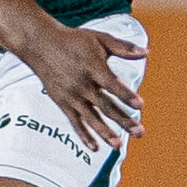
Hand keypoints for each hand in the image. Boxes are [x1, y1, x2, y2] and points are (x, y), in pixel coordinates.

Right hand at [20, 22, 145, 150]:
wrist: (40, 44)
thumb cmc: (73, 40)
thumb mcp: (99, 38)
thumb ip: (123, 47)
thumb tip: (146, 53)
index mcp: (93, 67)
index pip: (112, 84)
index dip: (126, 95)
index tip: (139, 105)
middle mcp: (82, 84)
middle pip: (105, 105)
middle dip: (123, 120)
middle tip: (139, 132)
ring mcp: (72, 96)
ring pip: (91, 118)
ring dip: (105, 133)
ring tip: (118, 145)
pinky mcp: (63, 103)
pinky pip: (75, 123)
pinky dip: (84, 136)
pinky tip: (96, 148)